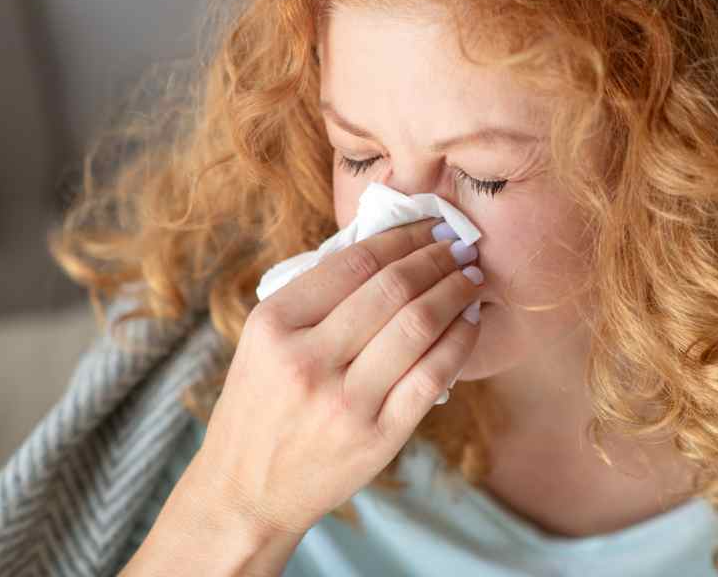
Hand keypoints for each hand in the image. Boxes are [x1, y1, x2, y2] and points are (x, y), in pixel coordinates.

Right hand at [193, 218, 482, 539]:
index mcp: (274, 324)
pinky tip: (470, 321)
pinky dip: (460, 341)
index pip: (355, 262)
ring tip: (471, 276)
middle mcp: (307, 360)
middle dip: (438, 258)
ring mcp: (344, 402)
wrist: (245, 492)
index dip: (403, 237)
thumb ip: (316, 296)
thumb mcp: (264, 342)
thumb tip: (388, 245)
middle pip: (392, 288)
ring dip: (455, 292)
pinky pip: (433, 376)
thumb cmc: (261, 405)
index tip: (430, 225)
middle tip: (461, 245)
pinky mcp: (377, 437)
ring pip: (418, 326)